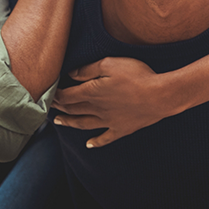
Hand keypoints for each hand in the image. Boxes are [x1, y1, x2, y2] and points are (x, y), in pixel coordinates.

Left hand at [51, 57, 181, 147]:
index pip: (68, 96)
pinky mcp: (122, 129)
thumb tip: (72, 75)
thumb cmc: (136, 75)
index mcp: (93, 92)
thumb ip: (88, 70)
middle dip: (59, 107)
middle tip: (48, 106)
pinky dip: (95, 142)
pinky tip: (88, 144)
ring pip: (83, 124)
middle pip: (73, 110)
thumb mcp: (110, 64)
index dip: (56, 95)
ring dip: (69, 122)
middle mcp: (97, 109)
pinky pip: (105, 138)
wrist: (160, 96)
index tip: (48, 92)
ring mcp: (109, 121)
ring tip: (58, 122)